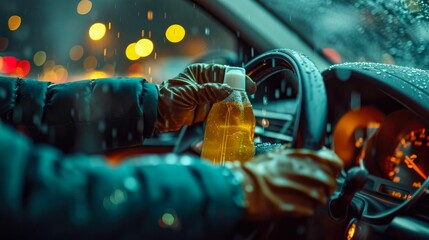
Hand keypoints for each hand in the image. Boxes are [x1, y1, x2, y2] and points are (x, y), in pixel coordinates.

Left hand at [157, 63, 256, 131]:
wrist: (157, 115)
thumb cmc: (167, 99)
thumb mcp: (189, 93)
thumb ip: (208, 91)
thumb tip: (227, 90)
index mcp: (202, 73)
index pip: (225, 72)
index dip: (238, 79)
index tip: (249, 86)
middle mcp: (206, 84)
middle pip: (228, 87)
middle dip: (238, 95)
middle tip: (245, 103)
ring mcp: (206, 98)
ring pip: (226, 101)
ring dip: (233, 107)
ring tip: (239, 114)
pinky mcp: (205, 111)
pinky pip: (219, 113)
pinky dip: (225, 117)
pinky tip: (230, 120)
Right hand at [228, 146, 343, 220]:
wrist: (237, 187)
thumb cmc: (250, 172)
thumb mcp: (270, 155)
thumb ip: (287, 154)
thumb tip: (295, 152)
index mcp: (295, 157)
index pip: (330, 160)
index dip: (335, 167)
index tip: (333, 171)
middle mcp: (299, 171)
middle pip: (330, 180)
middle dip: (328, 187)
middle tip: (322, 188)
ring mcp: (295, 189)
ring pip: (322, 196)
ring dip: (318, 199)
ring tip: (309, 199)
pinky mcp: (290, 206)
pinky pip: (309, 210)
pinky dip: (307, 209)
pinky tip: (299, 207)